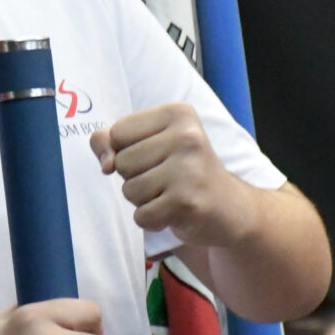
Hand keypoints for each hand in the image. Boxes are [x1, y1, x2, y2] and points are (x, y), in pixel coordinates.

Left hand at [90, 103, 256, 245]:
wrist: (229, 208)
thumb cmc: (182, 171)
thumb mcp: (149, 143)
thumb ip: (111, 140)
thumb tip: (105, 164)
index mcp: (178, 113)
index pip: (117, 133)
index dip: (126, 151)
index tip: (158, 157)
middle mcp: (187, 136)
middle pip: (122, 162)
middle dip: (136, 178)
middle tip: (168, 179)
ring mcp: (189, 170)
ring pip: (129, 190)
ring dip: (144, 200)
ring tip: (171, 194)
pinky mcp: (187, 202)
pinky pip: (141, 216)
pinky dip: (153, 221)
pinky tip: (175, 212)